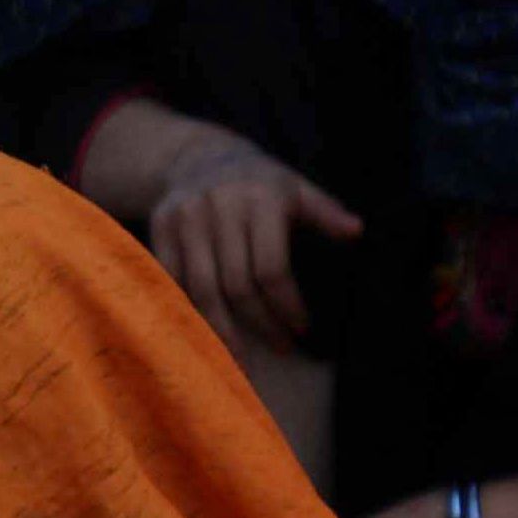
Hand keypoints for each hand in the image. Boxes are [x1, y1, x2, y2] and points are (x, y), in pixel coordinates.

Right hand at [143, 130, 359, 346]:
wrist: (198, 157)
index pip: (270, 267)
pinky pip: (173, 282)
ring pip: (201, 289)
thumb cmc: (259, 182)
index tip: (301, 329)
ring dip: (222, 331)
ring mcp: (185, 218)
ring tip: (241, 359)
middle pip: (236, 284)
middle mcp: (219, 207)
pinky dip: (189, 311)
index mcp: (259, 199)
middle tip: (281, 348)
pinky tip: (207, 335)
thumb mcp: (296, 189)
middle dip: (260, 324)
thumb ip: (325, 212)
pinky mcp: (160, 228)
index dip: (286, 305)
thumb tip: (357, 232)